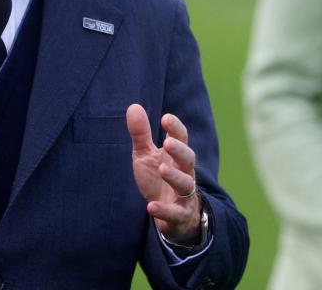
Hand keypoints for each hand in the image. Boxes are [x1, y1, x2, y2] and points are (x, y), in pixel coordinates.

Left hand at [126, 104, 201, 244]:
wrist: (172, 215)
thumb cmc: (158, 179)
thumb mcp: (146, 155)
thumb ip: (141, 134)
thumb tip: (133, 106)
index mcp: (176, 157)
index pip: (181, 139)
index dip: (175, 128)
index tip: (166, 118)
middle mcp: (184, 173)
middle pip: (189, 160)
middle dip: (180, 151)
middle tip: (168, 142)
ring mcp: (184, 195)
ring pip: (186, 184)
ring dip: (175, 177)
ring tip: (162, 169)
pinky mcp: (179, 215)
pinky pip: (174, 213)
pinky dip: (163, 210)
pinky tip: (150, 206)